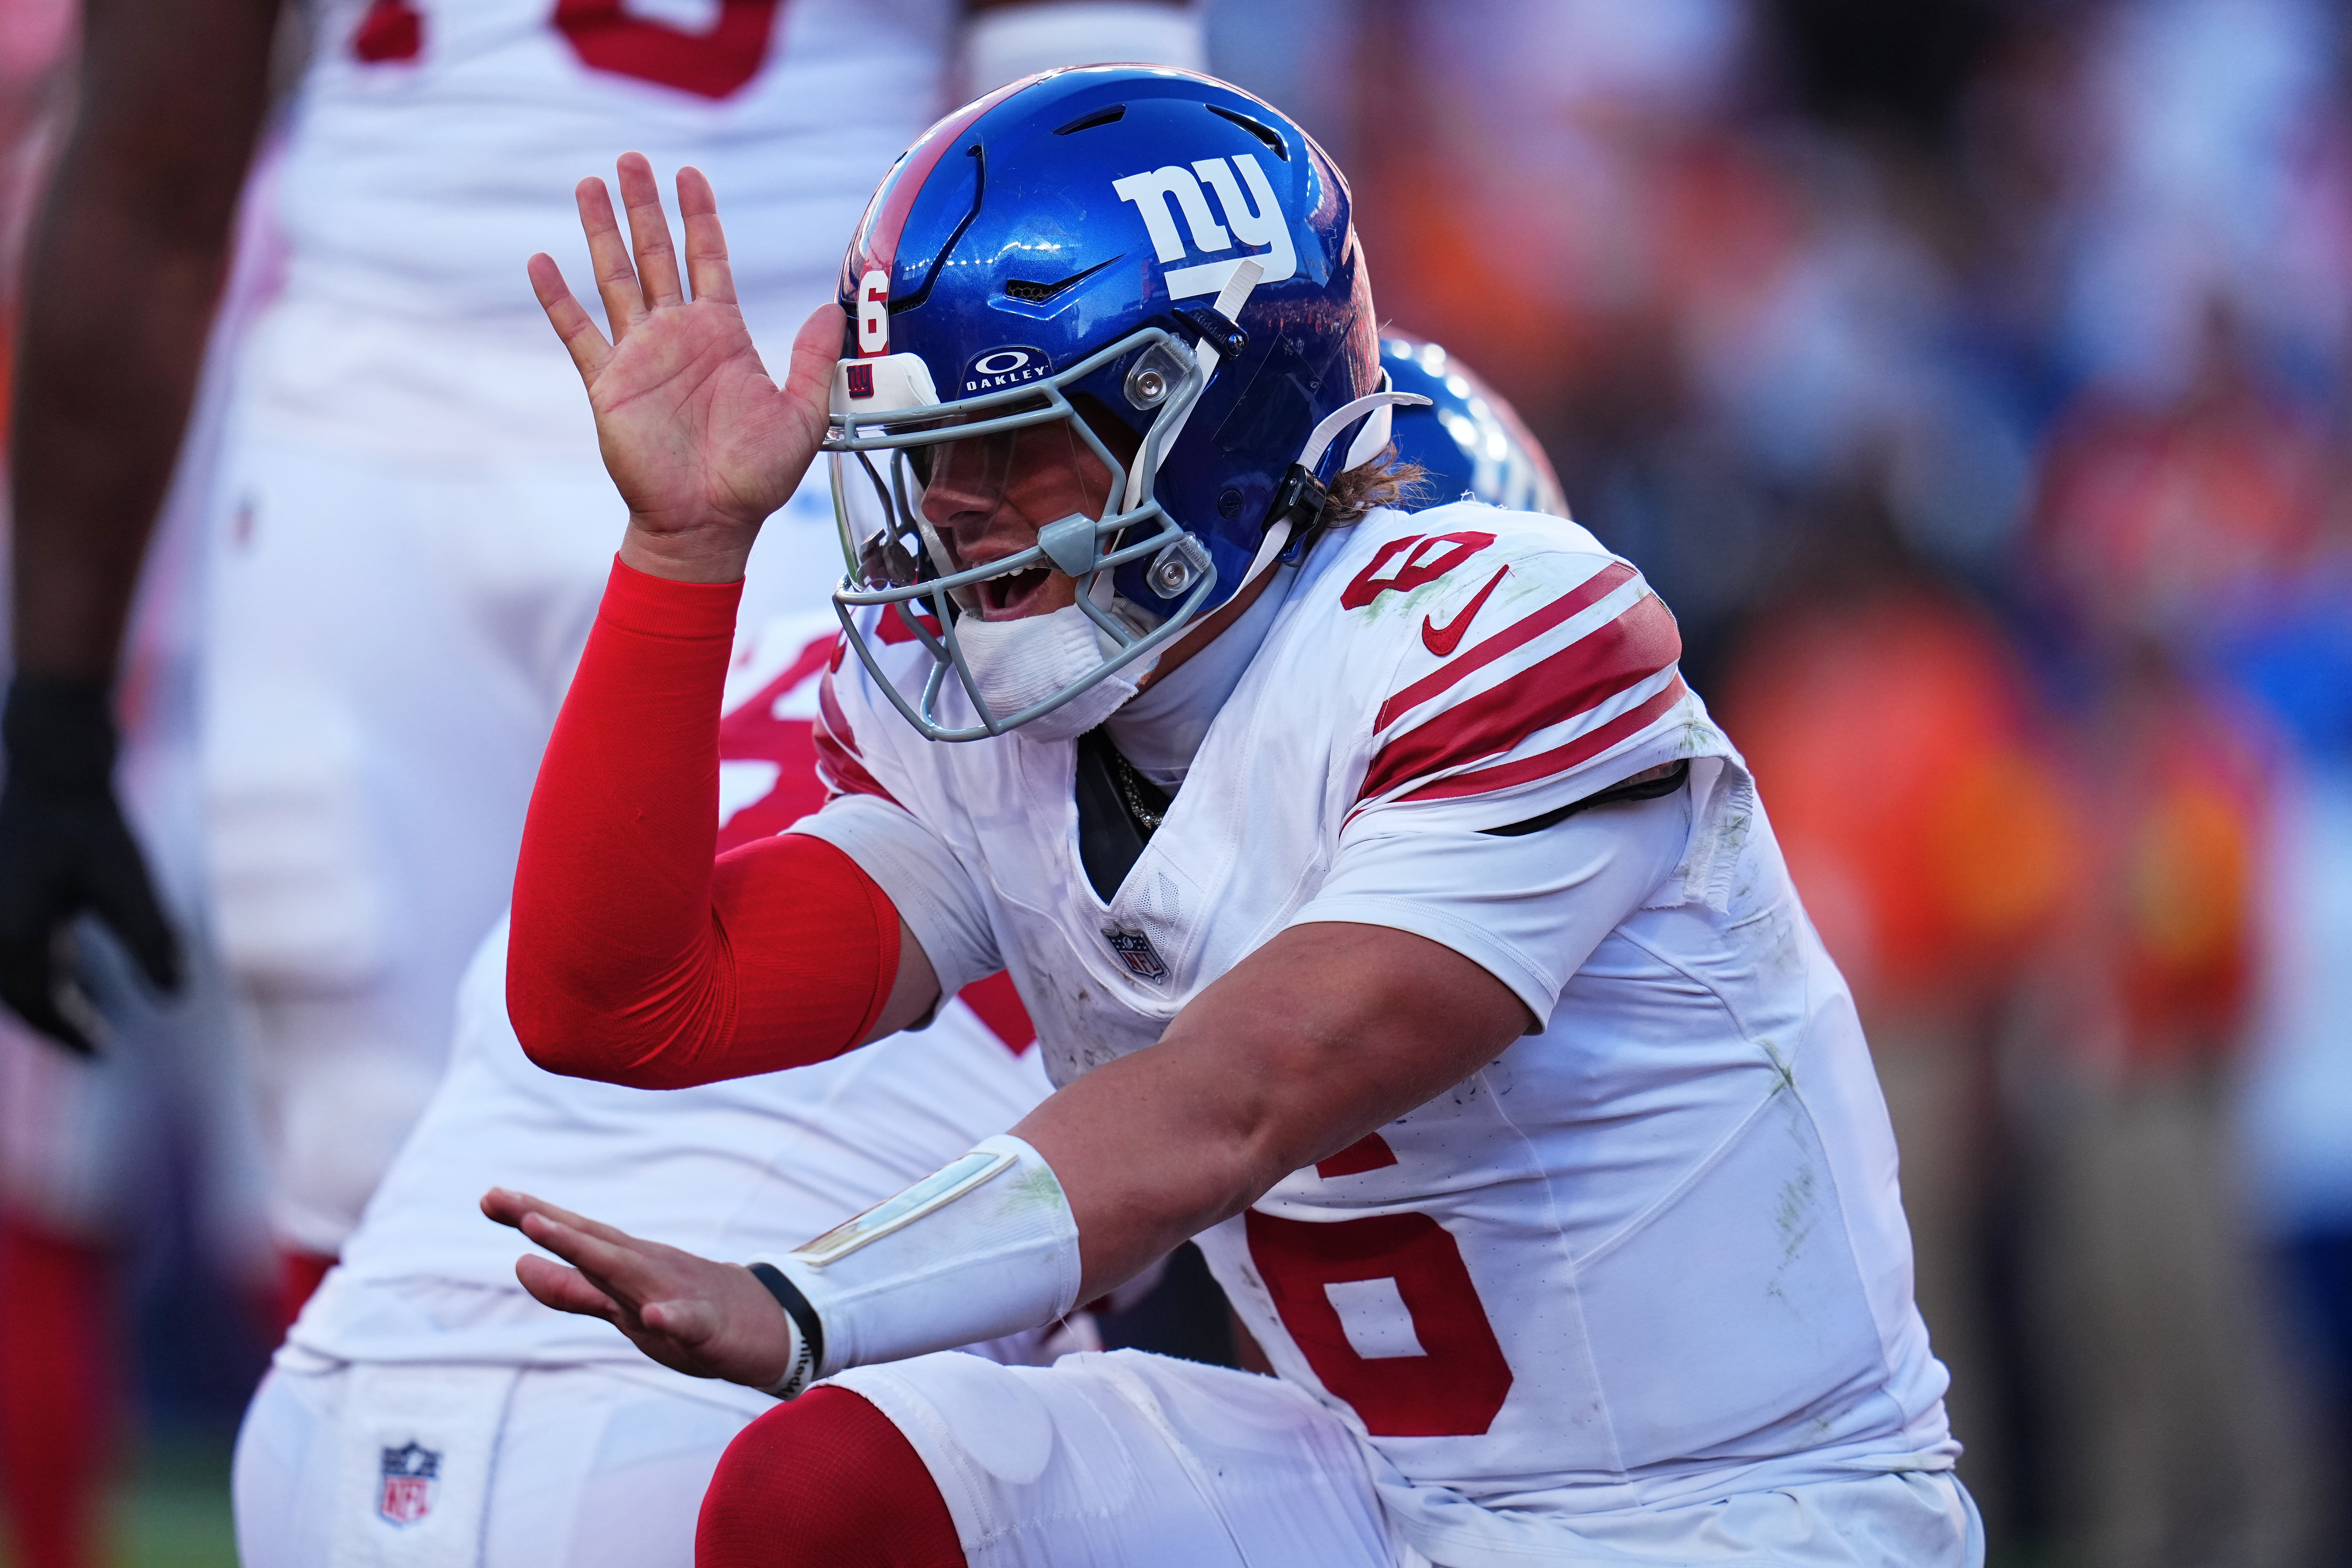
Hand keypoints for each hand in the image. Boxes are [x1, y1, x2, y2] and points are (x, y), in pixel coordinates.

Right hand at [0, 676, 180, 1053]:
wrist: (56, 771)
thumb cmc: (93, 824)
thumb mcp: (129, 880)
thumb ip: (149, 936)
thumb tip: (175, 994)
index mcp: (12, 934)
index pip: (37, 1005)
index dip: (69, 1033)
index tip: (103, 1055)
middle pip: (19, 996)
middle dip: (54, 1023)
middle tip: (96, 1049)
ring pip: (15, 974)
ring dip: (46, 998)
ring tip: (85, 1022)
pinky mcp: (7, 896)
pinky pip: (17, 948)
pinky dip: (41, 968)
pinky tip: (70, 975)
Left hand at [482, 1186, 796, 1388]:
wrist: (768, 1327)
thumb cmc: (687, 1309)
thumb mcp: (619, 1302)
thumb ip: (571, 1287)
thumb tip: (517, 1264)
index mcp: (626, 1263)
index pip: (574, 1236)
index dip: (532, 1216)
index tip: (490, 1197)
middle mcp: (647, 1268)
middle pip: (594, 1244)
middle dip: (552, 1225)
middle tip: (508, 1204)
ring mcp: (679, 1293)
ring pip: (630, 1273)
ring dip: (591, 1253)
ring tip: (548, 1234)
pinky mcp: (710, 1327)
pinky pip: (689, 1321)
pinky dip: (672, 1316)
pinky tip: (654, 1314)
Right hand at [529, 153, 839, 583]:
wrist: (709, 523)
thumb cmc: (757, 479)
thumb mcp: (803, 416)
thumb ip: (814, 361)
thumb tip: (828, 309)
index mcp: (723, 335)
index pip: (710, 259)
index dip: (699, 216)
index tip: (690, 175)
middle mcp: (679, 335)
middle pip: (657, 254)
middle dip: (644, 207)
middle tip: (631, 159)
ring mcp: (641, 356)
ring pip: (615, 278)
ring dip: (601, 232)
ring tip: (588, 185)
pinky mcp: (608, 383)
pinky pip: (578, 332)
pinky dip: (557, 298)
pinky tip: (540, 262)